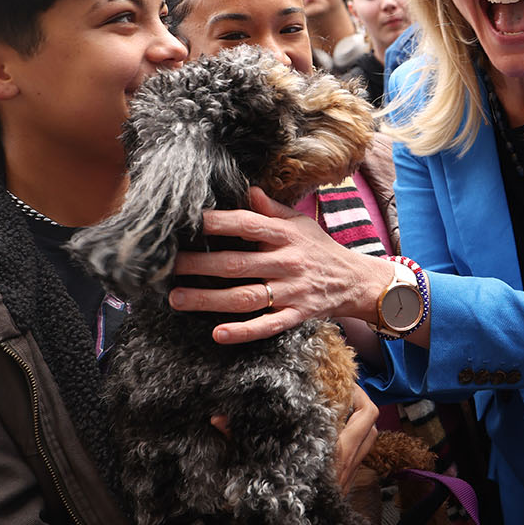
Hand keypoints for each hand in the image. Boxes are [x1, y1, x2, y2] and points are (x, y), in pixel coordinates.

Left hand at [170, 189, 391, 344]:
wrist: (356, 282)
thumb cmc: (320, 249)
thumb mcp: (301, 223)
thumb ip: (272, 209)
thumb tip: (247, 190)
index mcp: (286, 236)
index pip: (248, 225)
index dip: (219, 223)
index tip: (190, 222)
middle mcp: (286, 263)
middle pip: (237, 264)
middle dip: (200, 265)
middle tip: (167, 266)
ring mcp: (290, 292)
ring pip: (245, 297)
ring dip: (209, 300)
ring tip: (177, 299)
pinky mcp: (295, 316)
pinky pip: (267, 325)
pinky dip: (243, 331)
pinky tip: (218, 333)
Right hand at [218, 386, 380, 524]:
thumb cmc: (276, 511)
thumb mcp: (255, 471)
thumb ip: (236, 441)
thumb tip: (217, 417)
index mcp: (333, 454)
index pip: (361, 414)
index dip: (357, 392)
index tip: (341, 378)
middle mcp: (347, 462)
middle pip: (372, 422)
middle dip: (362, 400)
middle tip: (342, 388)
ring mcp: (350, 475)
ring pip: (370, 438)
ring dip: (361, 420)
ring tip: (341, 406)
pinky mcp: (346, 485)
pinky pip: (360, 455)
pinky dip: (354, 439)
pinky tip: (332, 433)